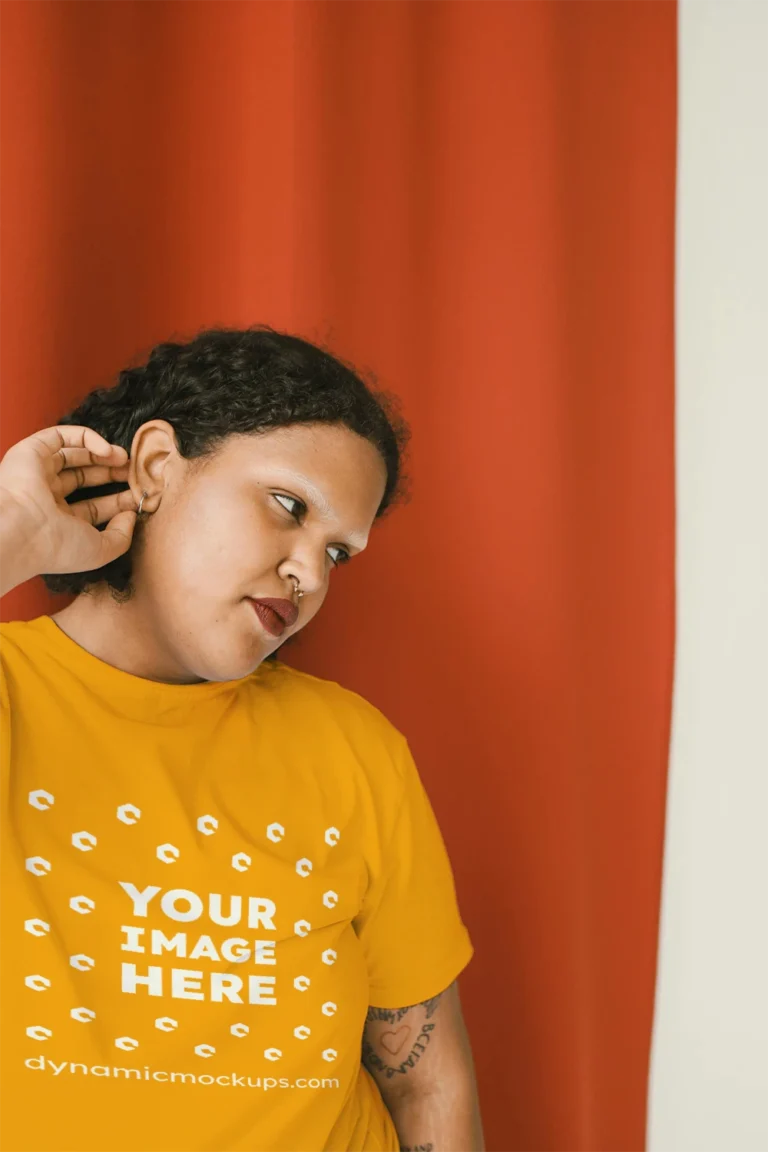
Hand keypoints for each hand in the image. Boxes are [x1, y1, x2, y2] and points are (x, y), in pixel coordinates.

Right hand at [0, 425, 139, 577]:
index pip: (94, 507)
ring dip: (103, 454)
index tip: (141, 496)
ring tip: (125, 459)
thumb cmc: (58, 546)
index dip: (119, 501)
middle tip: (134, 473)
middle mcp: (46, 497)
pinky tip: (107, 450)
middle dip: (112, 474)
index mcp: (59, 522)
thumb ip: (121, 536)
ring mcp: (38, 473)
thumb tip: (131, 515)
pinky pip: (61, 436)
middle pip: (85, 478)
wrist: (22, 531)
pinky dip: (87, 438)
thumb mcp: (100, 550)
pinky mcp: (31, 451)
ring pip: (74, 455)